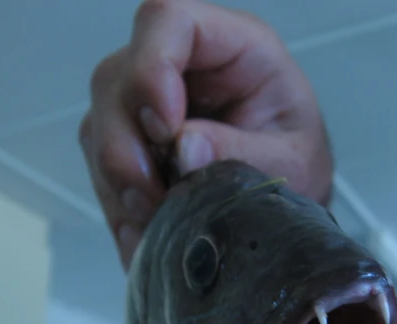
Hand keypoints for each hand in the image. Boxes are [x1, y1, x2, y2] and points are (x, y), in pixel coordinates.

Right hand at [78, 0, 333, 268]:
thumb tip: (184, 151)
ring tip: (156, 222)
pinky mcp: (132, 142)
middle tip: (154, 198)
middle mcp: (183, 68)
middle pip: (117, 78)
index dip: (152, 68)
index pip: (170, 20)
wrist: (288, 199)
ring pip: (98, 125)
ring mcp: (148, 104)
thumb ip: (245, 155)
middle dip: (124, 147)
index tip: (164, 131)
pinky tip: (146, 229)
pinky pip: (100, 165)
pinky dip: (119, 204)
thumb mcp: (293, 165)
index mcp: (235, 49)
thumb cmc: (298, 166)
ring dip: (118, 183)